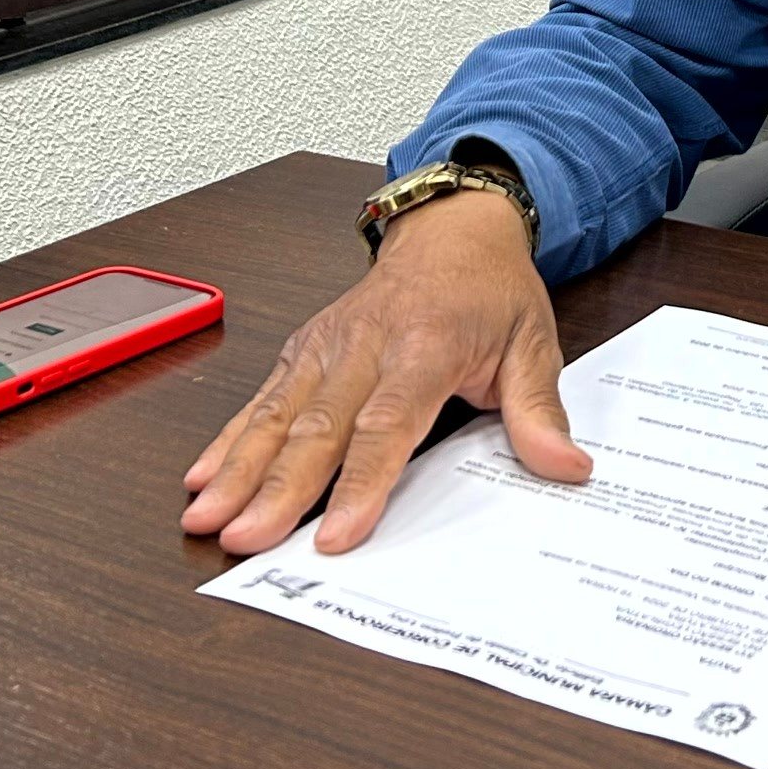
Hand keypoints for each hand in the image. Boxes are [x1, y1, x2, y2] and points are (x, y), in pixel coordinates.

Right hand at [182, 185, 589, 554]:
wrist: (452, 228)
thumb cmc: (490, 292)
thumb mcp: (534, 344)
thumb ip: (539, 411)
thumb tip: (567, 468)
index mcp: (425, 346)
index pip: (387, 423)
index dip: (360, 483)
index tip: (335, 534)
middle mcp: (365, 344)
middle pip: (316, 426)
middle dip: (275, 489)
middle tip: (242, 540)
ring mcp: (326, 344)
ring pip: (275, 414)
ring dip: (237, 469)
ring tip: (204, 517)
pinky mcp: (303, 348)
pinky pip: (261, 397)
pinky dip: (228, 437)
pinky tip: (200, 477)